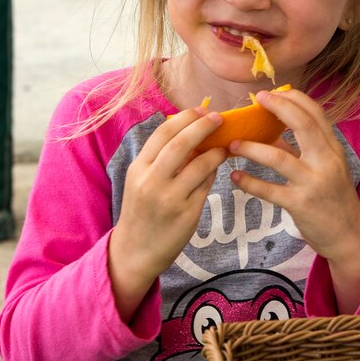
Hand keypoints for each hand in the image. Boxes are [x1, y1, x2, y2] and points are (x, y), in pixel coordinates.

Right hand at [108, 107, 227, 321]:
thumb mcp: (141, 180)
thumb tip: (191, 130)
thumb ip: (161, 158)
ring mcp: (170, 199)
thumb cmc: (142, 209)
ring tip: (224, 146)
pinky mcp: (187, 214)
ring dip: (215, 151)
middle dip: (203, 127)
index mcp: (138, 168)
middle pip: (181, 144)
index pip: (162, 134)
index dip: (185, 118)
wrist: (135, 250)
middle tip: (219, 118)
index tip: (202, 110)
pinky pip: (206, 186)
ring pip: (200, 165)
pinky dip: (214, 173)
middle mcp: (152, 182)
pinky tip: (217, 168)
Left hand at [229, 90, 359, 311]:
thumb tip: (271, 134)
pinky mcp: (300, 205)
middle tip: (256, 100)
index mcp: (333, 149)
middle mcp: (326, 161)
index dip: (294, 98)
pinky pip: (269, 190)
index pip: (316, 114)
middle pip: (302, 125)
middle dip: (278, 108)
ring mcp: (313, 183)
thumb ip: (302, 150)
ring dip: (252, 148)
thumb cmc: (334, 198)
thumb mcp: (325, 168)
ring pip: (279, 158)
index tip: (272, 93)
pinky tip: (235, 177)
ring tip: (233, 143)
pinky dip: (250, 182)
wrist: (349, 236)